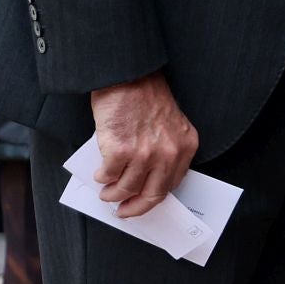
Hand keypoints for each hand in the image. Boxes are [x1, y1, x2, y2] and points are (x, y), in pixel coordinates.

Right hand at [88, 71, 198, 218]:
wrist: (128, 73)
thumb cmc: (146, 92)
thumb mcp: (168, 122)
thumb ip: (163, 149)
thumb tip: (143, 178)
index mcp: (184, 146)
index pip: (170, 185)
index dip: (152, 199)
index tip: (141, 203)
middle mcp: (168, 153)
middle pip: (152, 195)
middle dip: (134, 207)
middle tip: (123, 210)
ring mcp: (145, 154)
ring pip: (127, 188)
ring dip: (113, 194)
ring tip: (106, 192)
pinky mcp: (121, 150)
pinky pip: (109, 175)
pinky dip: (102, 178)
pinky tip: (99, 175)